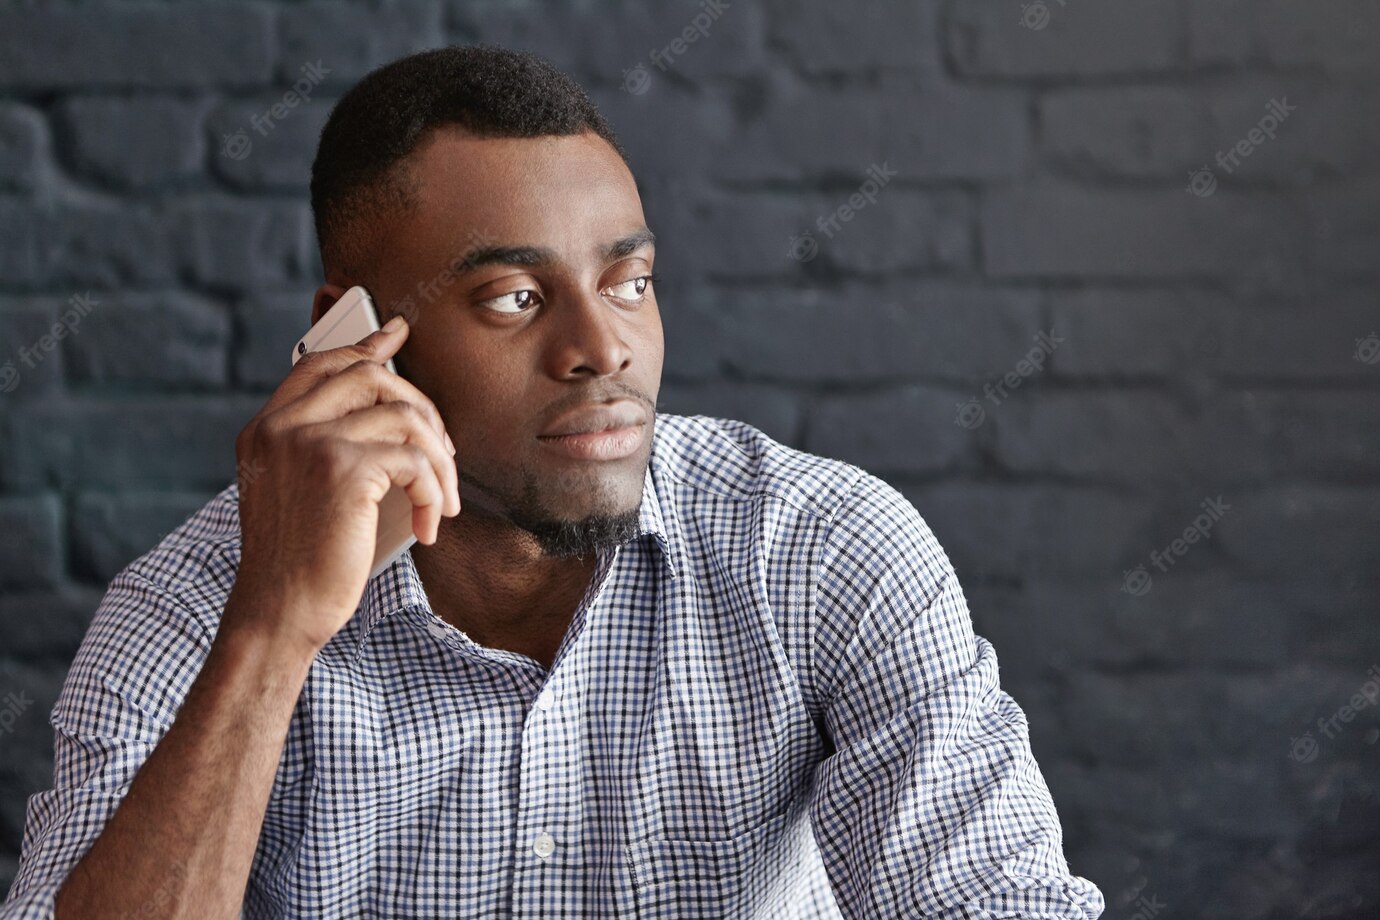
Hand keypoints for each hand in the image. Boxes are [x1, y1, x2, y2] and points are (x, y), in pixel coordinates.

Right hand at [226, 316, 460, 653]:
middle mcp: (281, 428)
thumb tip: (392, 412)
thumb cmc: (300, 564)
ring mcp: (309, 444)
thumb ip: (325, 448)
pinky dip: (434, 492)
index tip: (396, 335)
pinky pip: (415, 461)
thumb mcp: (300, 494)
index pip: (319, 364)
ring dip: (439, 461)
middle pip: (370, 376)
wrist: (278, 615)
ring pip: (404, 416)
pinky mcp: (343, 470)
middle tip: (443, 452)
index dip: (363, 346)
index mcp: (266, 430)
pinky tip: (428, 525)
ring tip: (440, 501)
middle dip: (422, 409)